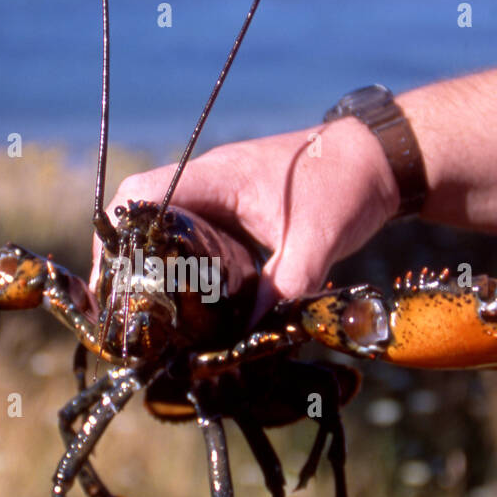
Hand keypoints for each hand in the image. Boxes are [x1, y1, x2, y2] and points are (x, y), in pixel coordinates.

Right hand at [91, 119, 399, 320]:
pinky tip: (188, 304)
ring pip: (169, 228)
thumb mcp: (316, 240)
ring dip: (153, 263)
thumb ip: (284, 285)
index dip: (116, 235)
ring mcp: (224, 198)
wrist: (385, 160)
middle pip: (144, 215)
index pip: (142, 195)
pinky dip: (185, 266)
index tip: (111, 282)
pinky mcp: (240, 214)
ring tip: (143, 314)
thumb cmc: (348, 185)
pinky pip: (197, 237)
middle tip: (121, 310)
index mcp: (216, 178)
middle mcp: (211, 183)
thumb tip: (252, 335)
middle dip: (126, 258)